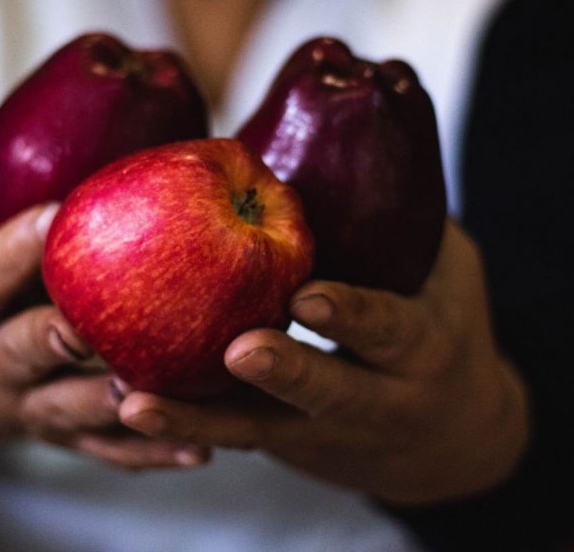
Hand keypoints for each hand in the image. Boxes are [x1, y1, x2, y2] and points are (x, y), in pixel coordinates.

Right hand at [0, 204, 207, 469]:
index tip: (54, 215)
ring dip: (107, 406)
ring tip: (148, 393)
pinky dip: (153, 452)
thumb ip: (20, 190)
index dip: (13, 248)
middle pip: (15, 353)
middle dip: (48, 339)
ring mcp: (27, 408)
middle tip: (85, 328)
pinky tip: (201, 449)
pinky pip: (109, 453)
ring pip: (64, 413)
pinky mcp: (67, 439)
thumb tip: (97, 108)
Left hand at [117, 221, 528, 502]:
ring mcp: (321, 435)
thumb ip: (402, 221)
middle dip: (281, 373)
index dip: (351, 314)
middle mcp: (375, 402)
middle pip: (324, 393)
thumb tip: (349, 128)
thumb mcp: (449, 274)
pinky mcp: (279, 445)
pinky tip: (123, 401)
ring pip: (256, 431)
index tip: (307, 293)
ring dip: (194, 419)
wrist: (451, 441)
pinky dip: (180, 421)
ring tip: (133, 402)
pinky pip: (228, 433)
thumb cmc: (445, 327)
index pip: (388, 329)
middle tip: (234, 351)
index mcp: (421, 349)